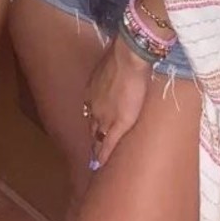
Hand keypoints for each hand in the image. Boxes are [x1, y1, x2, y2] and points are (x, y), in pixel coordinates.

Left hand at [83, 35, 151, 169]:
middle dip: (92, 136)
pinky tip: (101, 166)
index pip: (91, 110)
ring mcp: (104, 116)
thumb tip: (123, 68)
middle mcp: (93, 105)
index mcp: (93, 90)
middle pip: (91, 125)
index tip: (94, 127)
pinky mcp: (117, 125)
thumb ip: (116, 72)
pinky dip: (103, 156)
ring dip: (96, 149)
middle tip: (92, 149)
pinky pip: (107, 145)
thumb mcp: (114, 64)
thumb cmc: (124, 54)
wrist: (129, 57)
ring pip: (97, 137)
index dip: (93, 120)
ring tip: (95, 162)